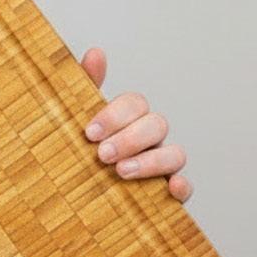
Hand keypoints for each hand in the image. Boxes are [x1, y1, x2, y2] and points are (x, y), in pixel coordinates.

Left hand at [80, 47, 192, 202]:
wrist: (69, 202)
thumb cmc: (77, 155)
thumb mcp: (73, 123)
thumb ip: (84, 89)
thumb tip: (95, 53)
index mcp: (127, 120)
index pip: (135, 103)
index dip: (115, 115)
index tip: (89, 133)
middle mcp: (148, 141)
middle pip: (156, 125)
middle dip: (129, 138)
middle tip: (102, 155)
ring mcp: (161, 167)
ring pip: (175, 154)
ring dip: (151, 161)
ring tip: (121, 172)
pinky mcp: (166, 196)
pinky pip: (187, 188)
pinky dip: (183, 187)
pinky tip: (172, 188)